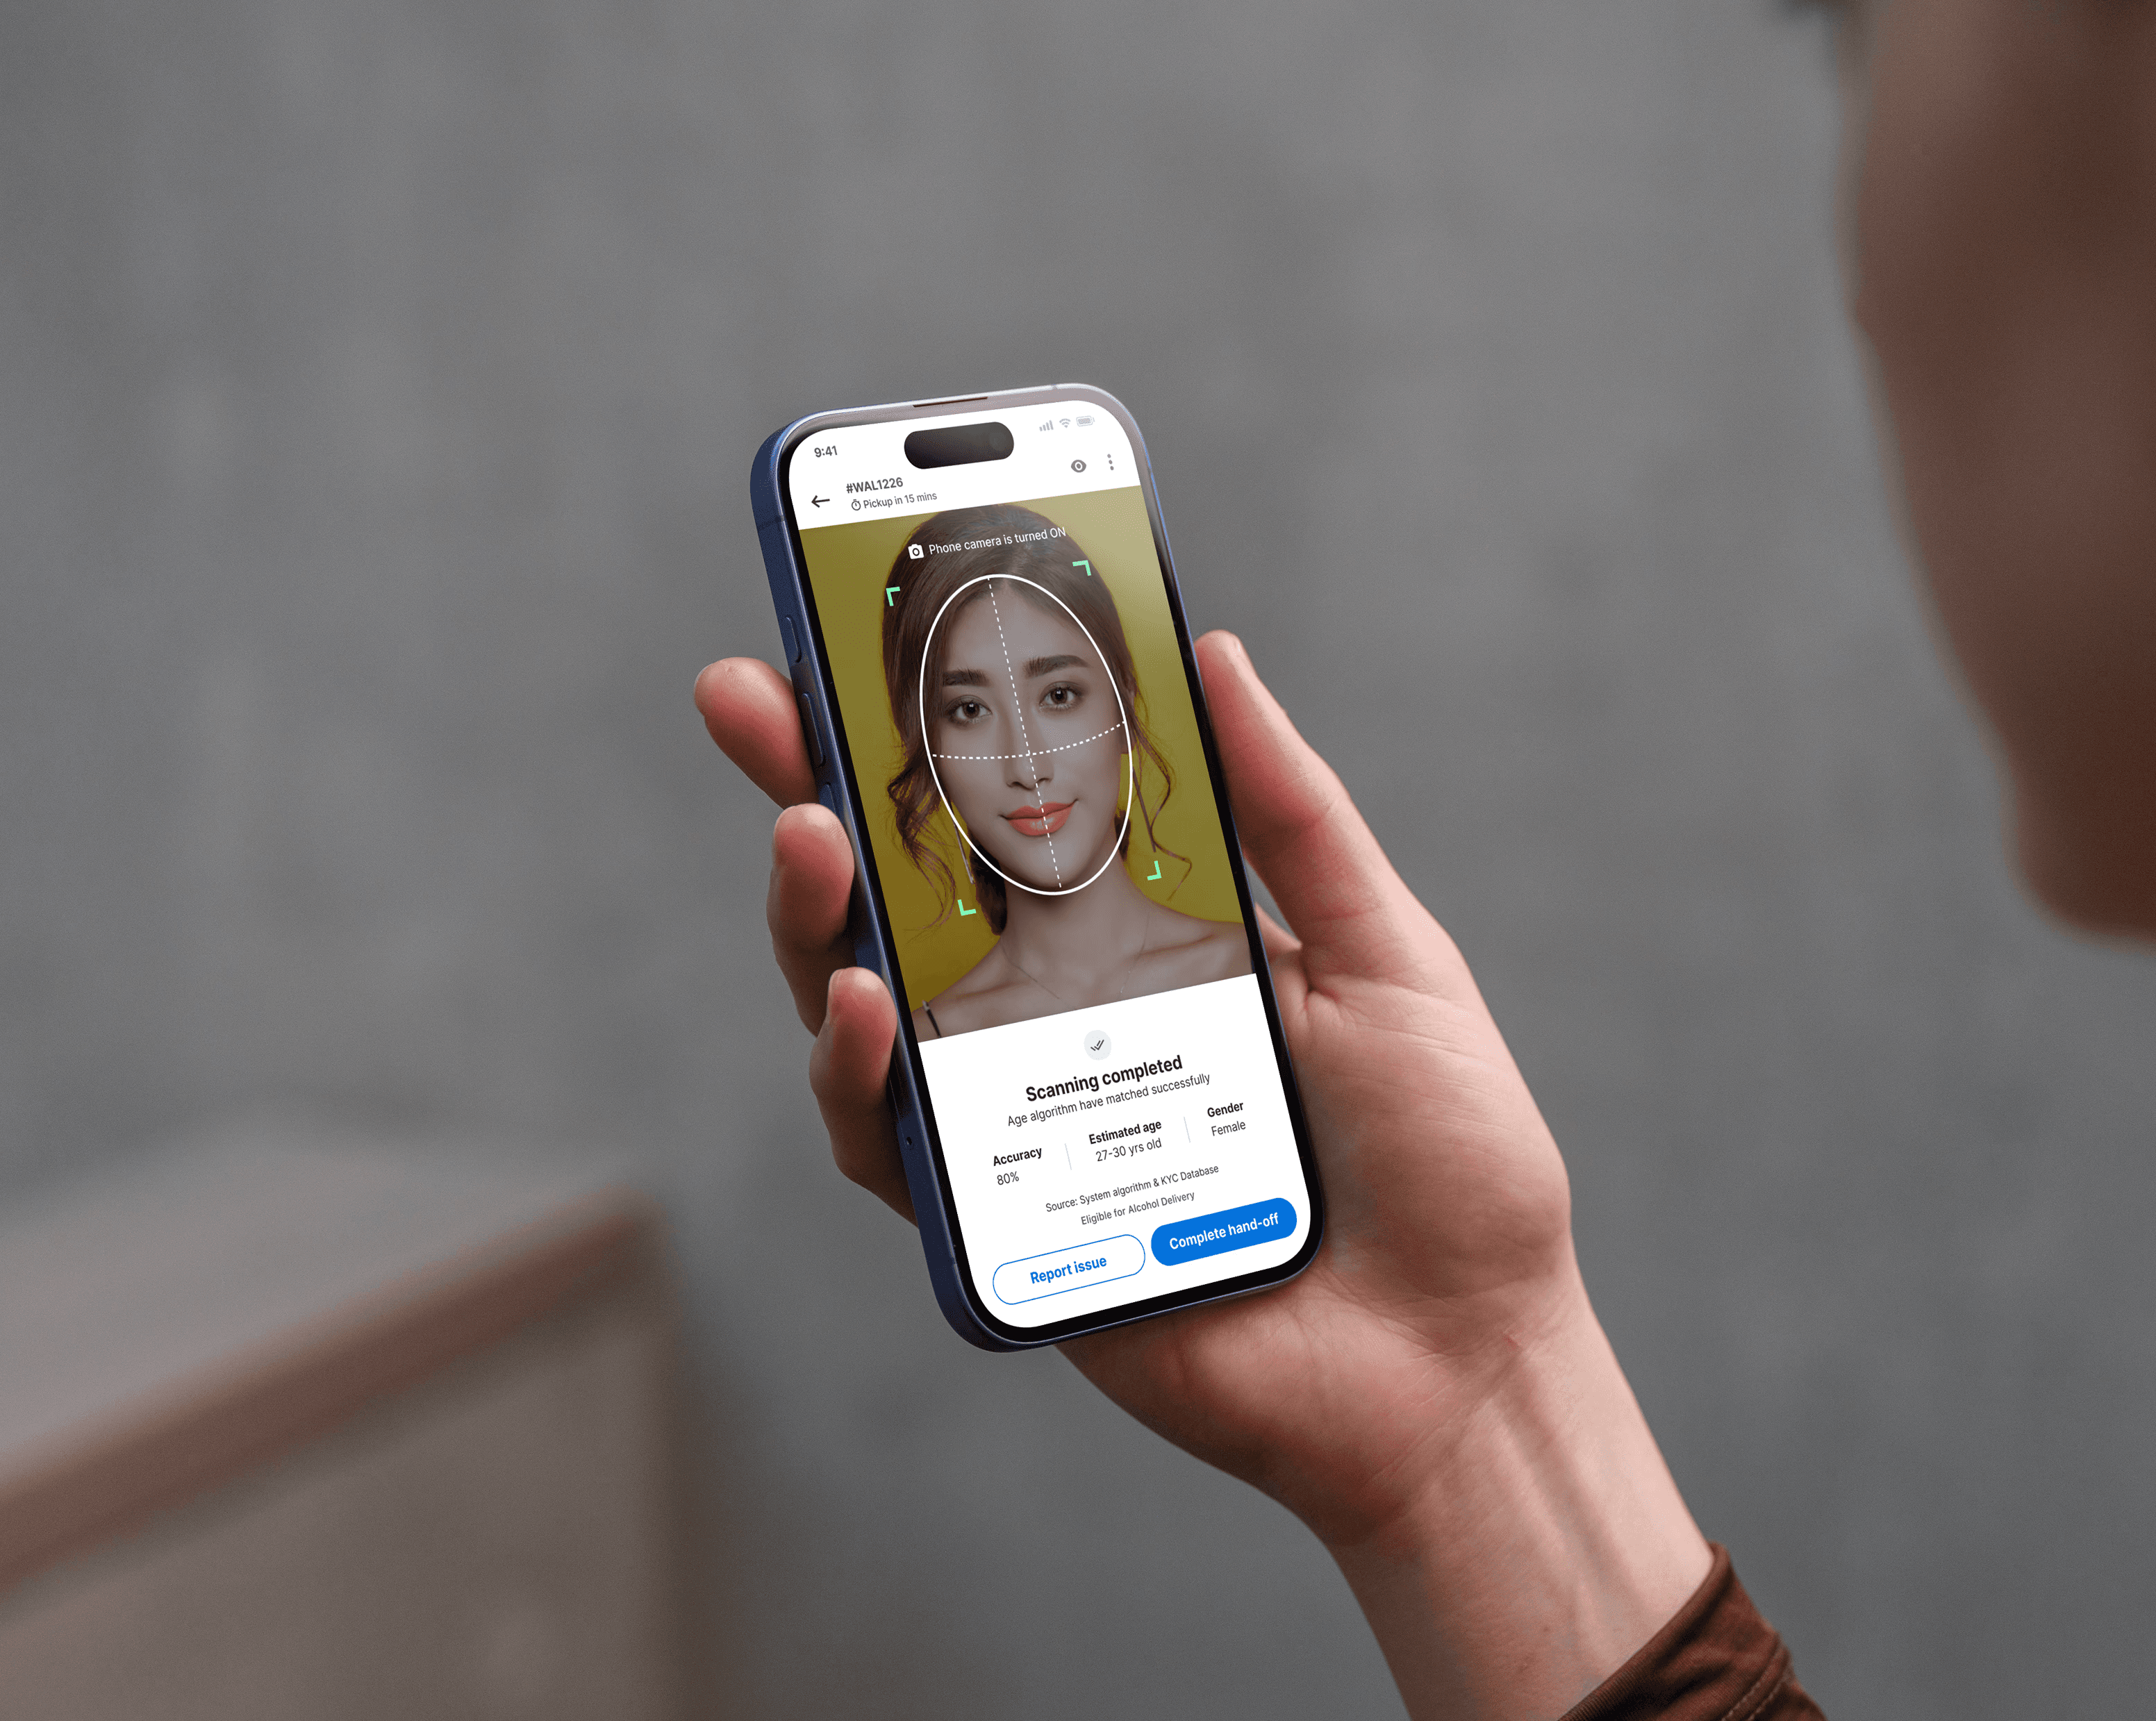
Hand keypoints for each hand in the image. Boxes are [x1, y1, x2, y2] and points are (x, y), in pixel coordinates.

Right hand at [696, 633, 1707, 1720]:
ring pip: (858, 1012)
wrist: (1462, 1353)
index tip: (840, 633)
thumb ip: (1289, 816)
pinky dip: (859, 1075)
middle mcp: (1060, 1020)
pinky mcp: (1000, 1227)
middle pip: (900, 898)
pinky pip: (891, 1145)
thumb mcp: (1384, 952)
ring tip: (810, 836)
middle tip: (756, 703)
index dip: (914, 731)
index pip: (1004, 817)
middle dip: (809, 789)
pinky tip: (867, 1008)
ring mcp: (1019, 1121)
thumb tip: (1214, 651)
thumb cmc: (1442, 1158)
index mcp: (1144, 939)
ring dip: (812, 917)